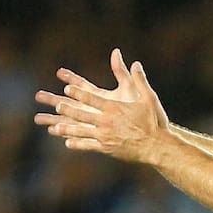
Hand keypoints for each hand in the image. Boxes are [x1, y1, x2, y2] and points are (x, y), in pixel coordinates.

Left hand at [35, 48, 168, 163]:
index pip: (92, 98)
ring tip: (55, 126)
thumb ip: (139, 80)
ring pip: (82, 131)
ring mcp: (105, 136)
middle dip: (69, 109)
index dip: (79, 93)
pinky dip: (78, 144)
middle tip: (57, 105)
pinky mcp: (107, 148)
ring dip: (67, 128)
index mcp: (115, 108)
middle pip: (83, 114)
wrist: (157, 146)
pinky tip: (68, 143)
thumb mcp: (149, 97)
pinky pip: (88, 145)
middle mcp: (106, 122)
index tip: (68, 88)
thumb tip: (136, 63)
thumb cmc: (155, 121)